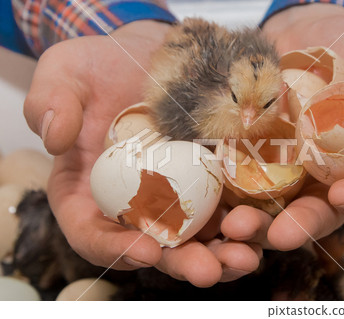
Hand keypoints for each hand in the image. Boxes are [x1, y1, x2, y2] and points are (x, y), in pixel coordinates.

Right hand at [23, 20, 260, 286]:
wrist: (152, 53)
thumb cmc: (103, 66)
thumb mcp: (67, 72)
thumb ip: (52, 102)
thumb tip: (55, 138)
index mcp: (88, 192)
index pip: (92, 233)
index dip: (114, 247)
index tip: (144, 248)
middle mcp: (134, 203)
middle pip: (153, 245)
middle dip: (180, 262)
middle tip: (206, 269)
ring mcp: (175, 195)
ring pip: (195, 237)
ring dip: (221, 254)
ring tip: (244, 256)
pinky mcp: (209, 181)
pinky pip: (226, 209)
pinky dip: (243, 223)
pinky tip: (260, 225)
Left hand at [221, 4, 343, 250]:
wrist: (307, 32)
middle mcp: (326, 177)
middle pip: (318, 213)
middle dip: (301, 225)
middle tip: (282, 234)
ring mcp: (287, 171)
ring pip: (273, 208)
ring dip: (257, 221)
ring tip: (237, 225)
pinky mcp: (252, 157)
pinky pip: (237, 179)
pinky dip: (226, 193)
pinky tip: (213, 200)